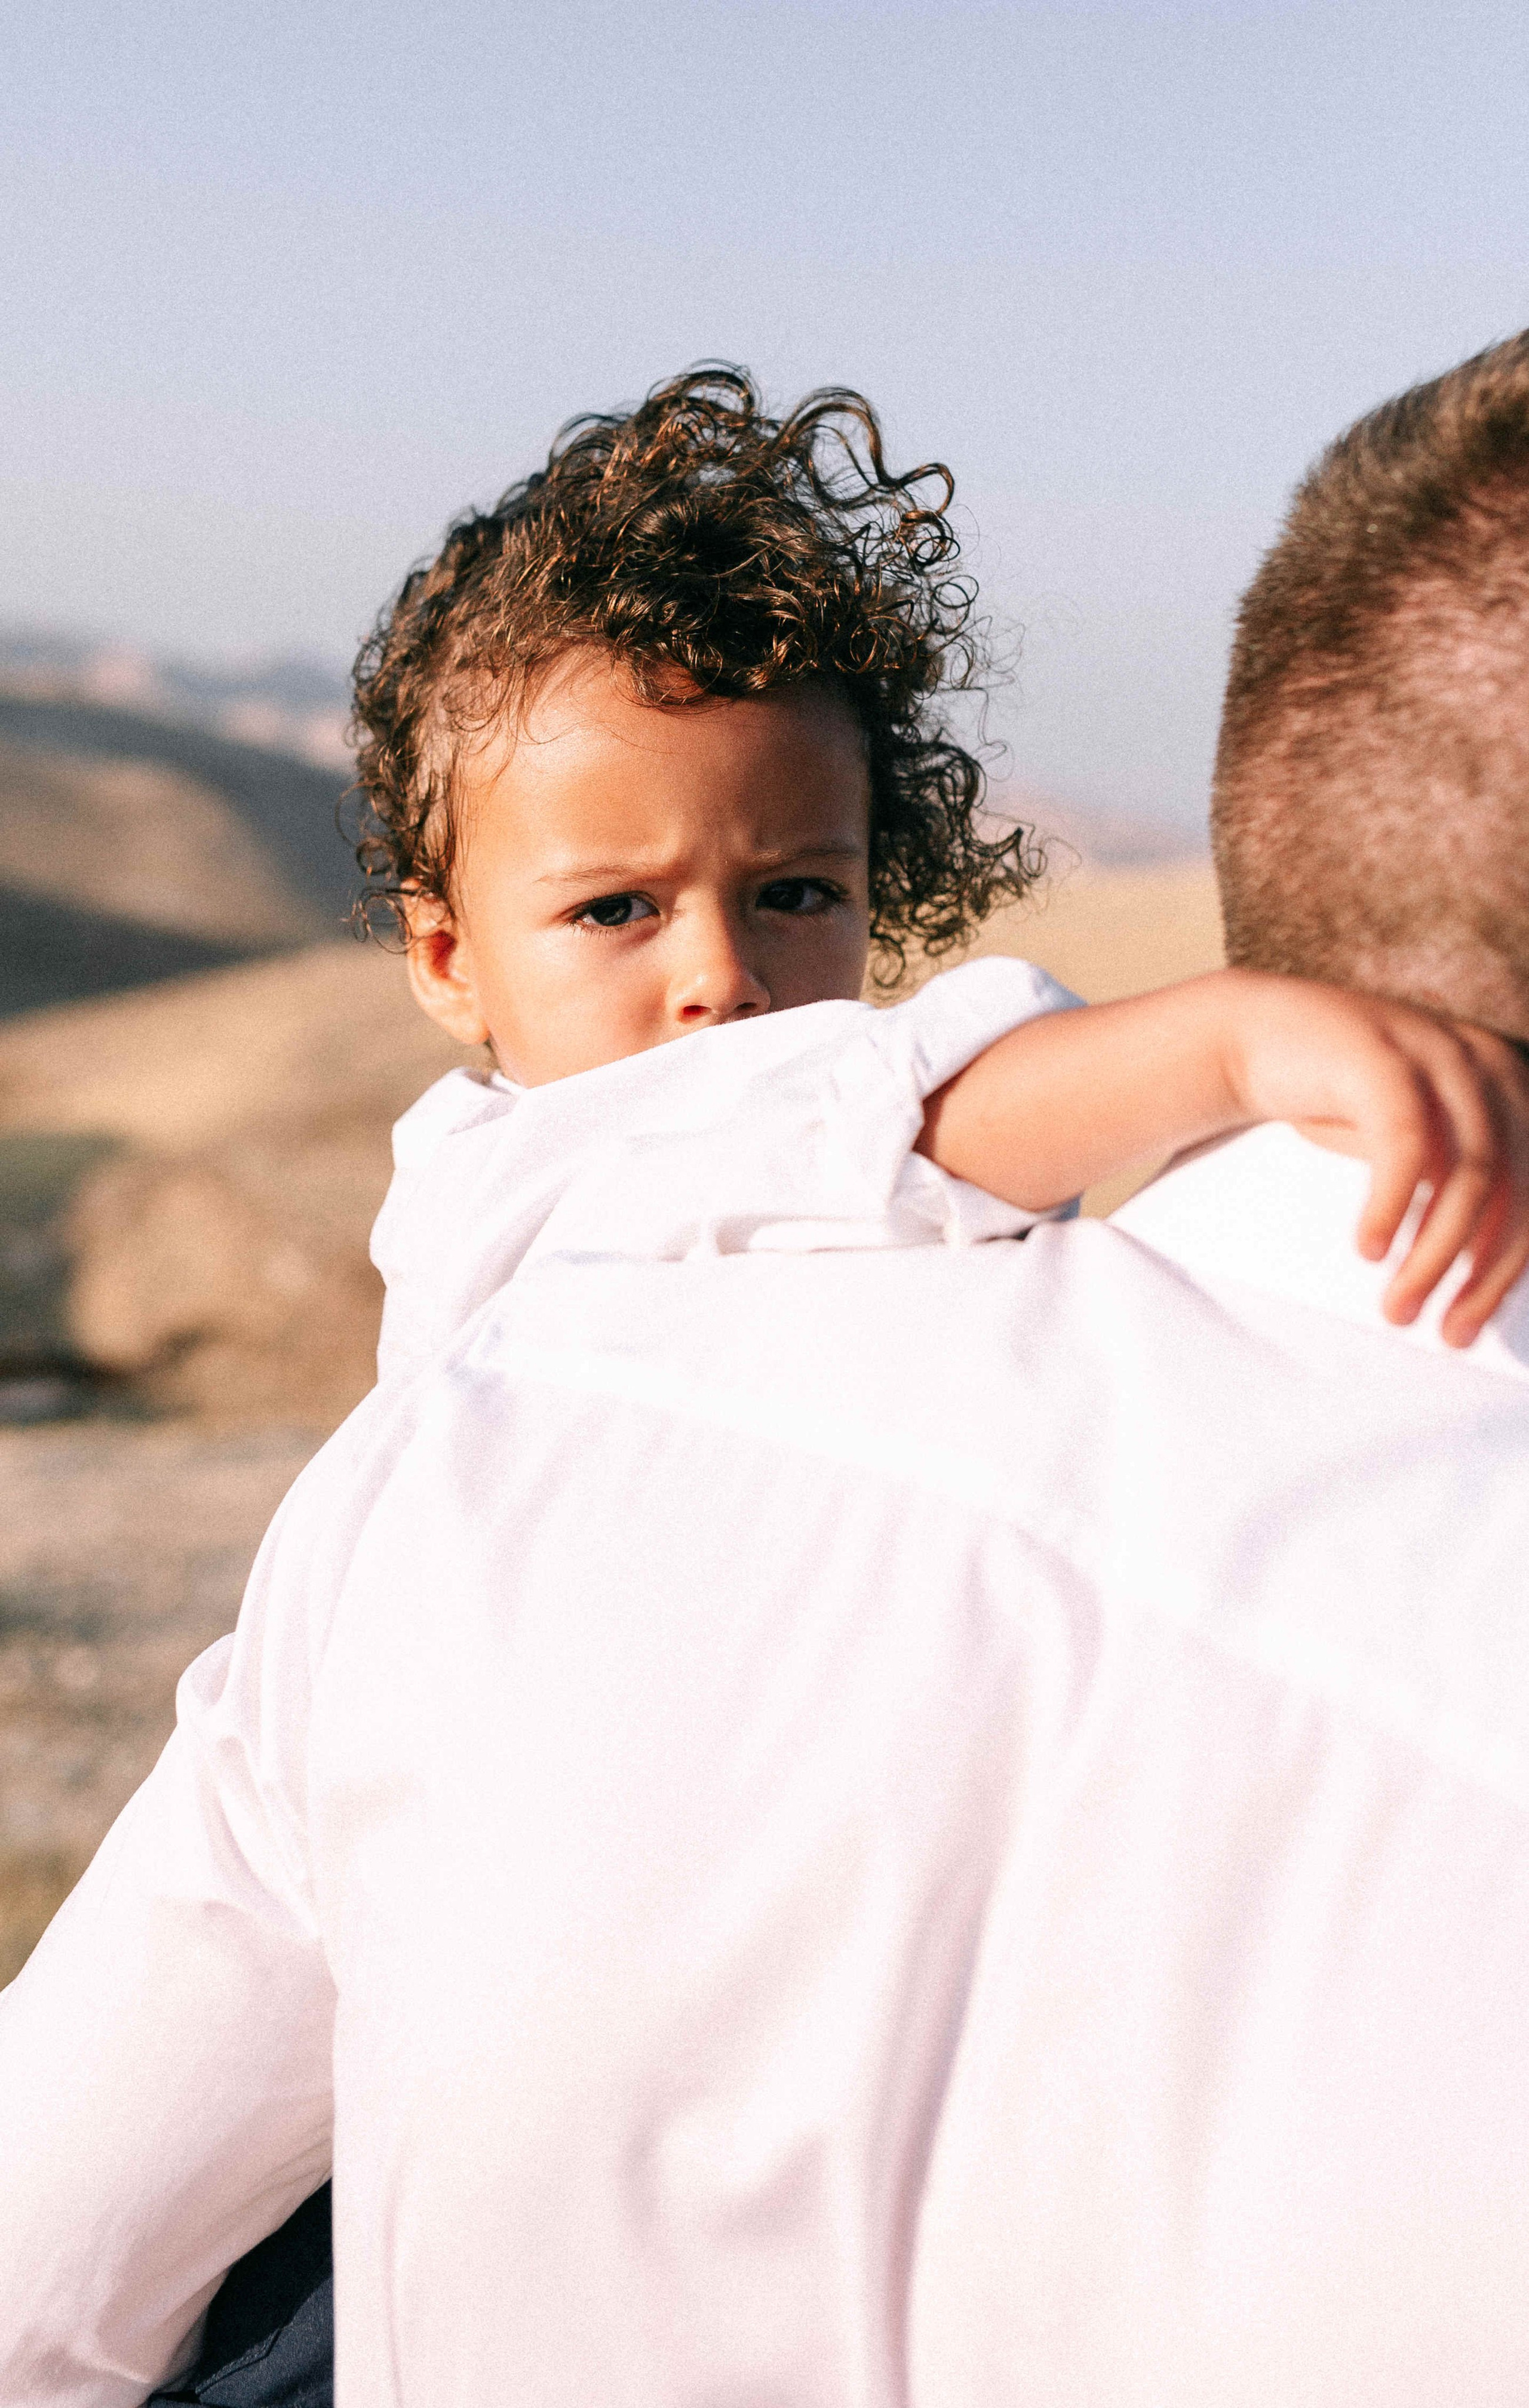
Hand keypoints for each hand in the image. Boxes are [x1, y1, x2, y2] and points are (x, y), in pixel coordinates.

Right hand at [1224, 975, 1528, 1347]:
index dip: (1508, 1270)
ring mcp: (1439, 1055)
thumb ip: (1456, 1190)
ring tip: (1397, 1309)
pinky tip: (1370, 1251)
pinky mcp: (1383, 1058)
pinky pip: (1407, 1146)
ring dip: (1434, 1257)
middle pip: (1519, 1190)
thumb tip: (1487, 1275)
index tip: (1467, 1329)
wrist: (1253, 1036)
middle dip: (1484, 1276)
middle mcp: (1489, 1066)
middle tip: (1445, 1334)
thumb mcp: (1415, 1148)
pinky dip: (1394, 1207)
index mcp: (1511, 1087)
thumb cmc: (1337, 1101)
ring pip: (1470, 1177)